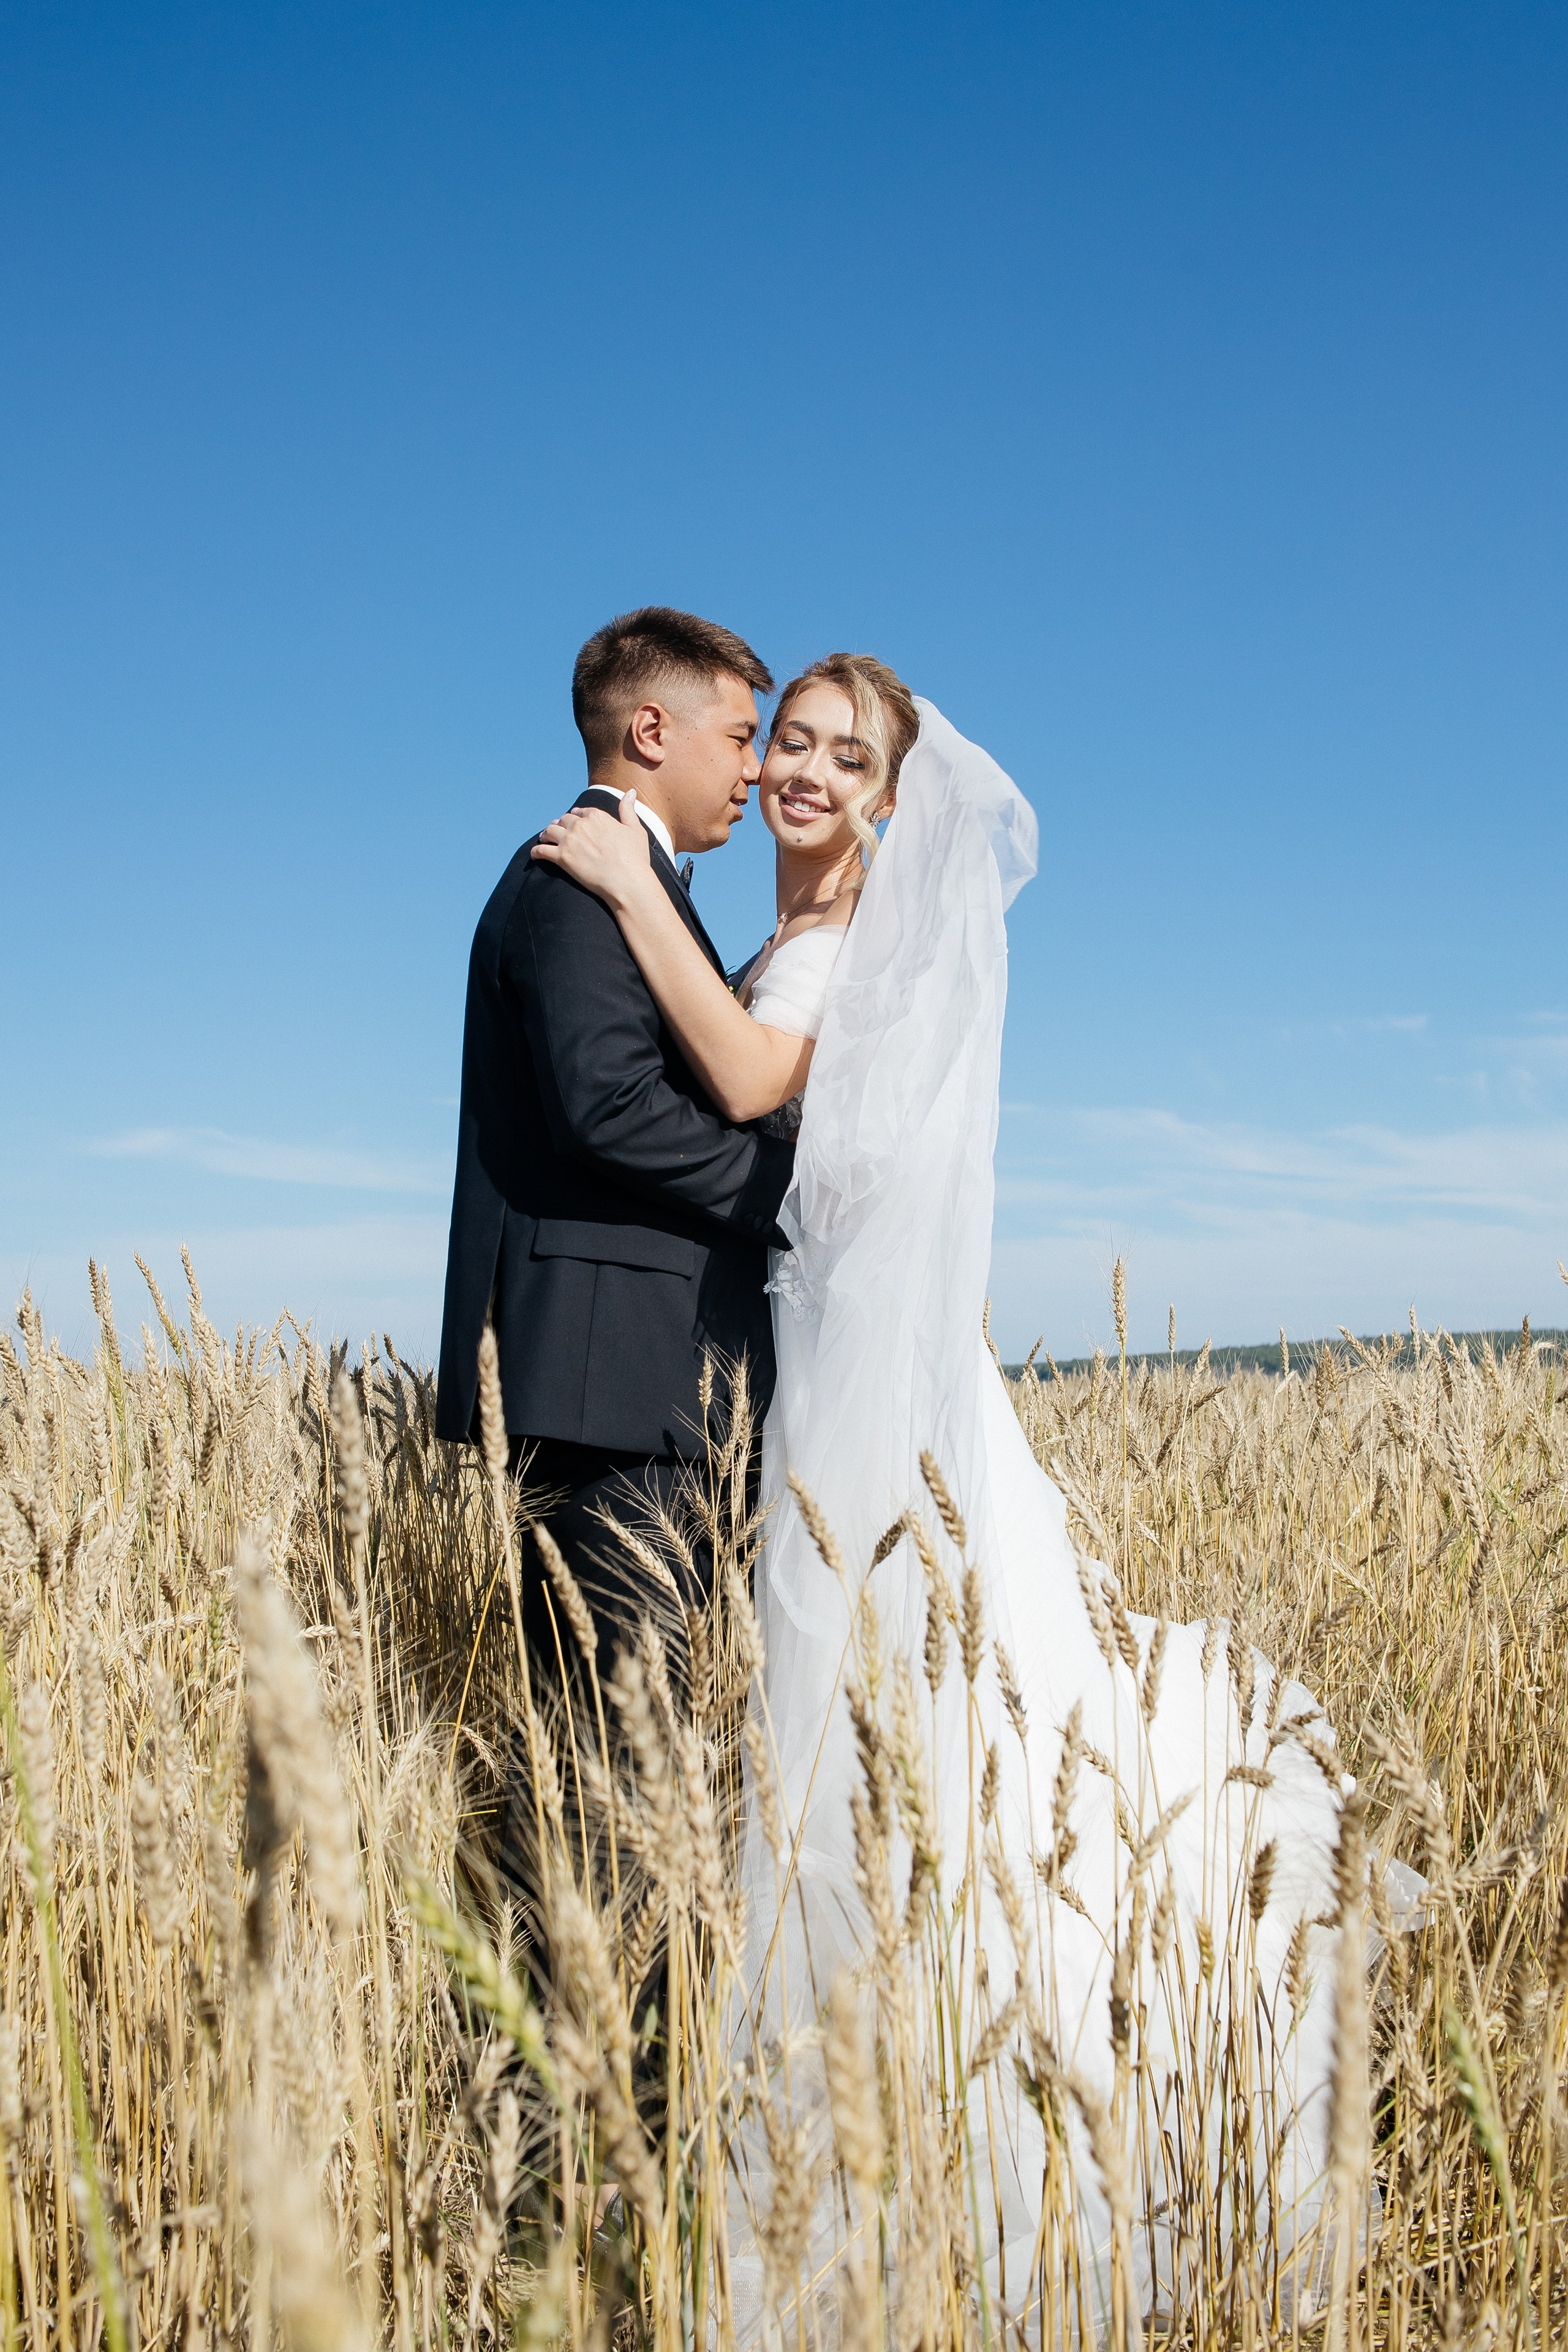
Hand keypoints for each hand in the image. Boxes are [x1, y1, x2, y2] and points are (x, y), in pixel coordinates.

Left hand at [531, 791, 656, 909]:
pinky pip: (541, 851)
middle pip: (563, 820)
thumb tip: (629, 792)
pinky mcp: (561, 857)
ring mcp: (569, 840)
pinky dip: (536, 852)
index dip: (576, 817)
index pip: (581, 812)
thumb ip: (628, 809)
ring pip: (549, 832)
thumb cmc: (635, 858)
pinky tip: (535, 854)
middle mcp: (580, 825)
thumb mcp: (635, 829)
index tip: (574, 822)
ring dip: (545, 835)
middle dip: (560, 825)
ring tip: (544, 839)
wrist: (627, 882)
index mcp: (597, 816)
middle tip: (557, 831)